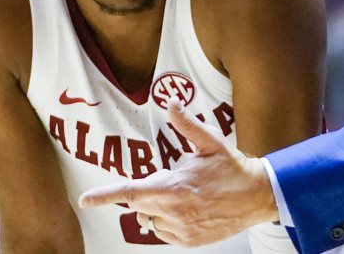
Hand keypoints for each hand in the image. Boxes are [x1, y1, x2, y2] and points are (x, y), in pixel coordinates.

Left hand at [78, 103, 278, 246]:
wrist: (258, 197)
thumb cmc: (234, 168)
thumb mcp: (210, 142)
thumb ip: (186, 124)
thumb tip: (171, 102)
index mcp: (173, 188)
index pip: (129, 192)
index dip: (104, 196)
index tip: (85, 200)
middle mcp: (173, 212)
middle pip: (139, 205)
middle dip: (148, 192)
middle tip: (173, 180)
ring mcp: (181, 229)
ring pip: (150, 221)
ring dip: (156, 209)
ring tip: (183, 196)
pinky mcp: (189, 241)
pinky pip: (164, 233)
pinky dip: (169, 222)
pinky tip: (189, 209)